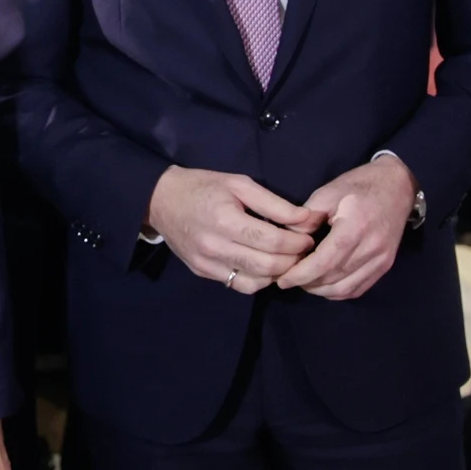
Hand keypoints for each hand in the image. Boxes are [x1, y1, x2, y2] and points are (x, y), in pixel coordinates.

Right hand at [145, 167, 323, 294]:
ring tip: (287, 259)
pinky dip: (259, 280)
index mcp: (226, 220)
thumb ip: (275, 204)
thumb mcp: (240, 184)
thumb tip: (307, 219)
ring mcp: (207, 264)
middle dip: (294, 259)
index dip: (298, 242)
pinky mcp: (203, 273)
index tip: (309, 237)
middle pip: (267, 265)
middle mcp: (215, 247)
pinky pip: (239, 285)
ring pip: (256, 282)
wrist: (161, 200)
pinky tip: (265, 267)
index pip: (272, 241)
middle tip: (304, 249)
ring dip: (279, 273)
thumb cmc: (203, 186)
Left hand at [275, 156, 418, 299]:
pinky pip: (358, 289)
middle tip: (287, 278)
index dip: (301, 274)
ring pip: (345, 288)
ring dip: (320, 290)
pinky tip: (323, 284)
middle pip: (333, 278)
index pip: (325, 261)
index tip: (282, 279)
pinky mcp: (386, 266)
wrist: (398, 186)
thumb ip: (307, 218)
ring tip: (303, 282)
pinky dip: (337, 292)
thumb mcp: (328, 193)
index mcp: (355, 227)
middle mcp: (372, 248)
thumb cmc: (358, 186)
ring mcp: (381, 260)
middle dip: (307, 283)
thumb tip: (287, 240)